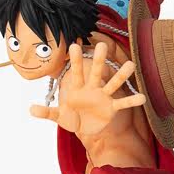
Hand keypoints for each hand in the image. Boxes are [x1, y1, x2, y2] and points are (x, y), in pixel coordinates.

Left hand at [29, 43, 145, 135]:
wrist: (86, 128)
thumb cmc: (73, 118)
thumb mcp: (59, 116)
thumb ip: (47, 112)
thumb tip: (30, 109)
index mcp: (78, 88)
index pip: (76, 72)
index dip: (75, 60)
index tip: (73, 44)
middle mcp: (93, 89)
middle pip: (96, 72)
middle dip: (99, 60)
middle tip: (102, 45)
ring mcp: (104, 97)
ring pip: (113, 83)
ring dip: (121, 75)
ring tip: (131, 65)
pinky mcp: (112, 108)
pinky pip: (123, 103)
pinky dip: (132, 100)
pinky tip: (143, 98)